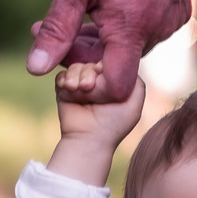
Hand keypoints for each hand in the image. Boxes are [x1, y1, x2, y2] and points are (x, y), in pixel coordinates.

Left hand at [28, 0, 196, 104]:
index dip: (89, 86)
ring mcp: (173, 17)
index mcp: (132, 26)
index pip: (115, 86)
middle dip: (85, 52)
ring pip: (132, 46)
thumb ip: (56, 29)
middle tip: (53, 25)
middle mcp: (160, 28)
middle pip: (119, 64)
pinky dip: (125, 22)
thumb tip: (34, 69)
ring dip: (103, 36)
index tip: (65, 65)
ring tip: (79, 5)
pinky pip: (148, 28)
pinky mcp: (180, 5)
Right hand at [46, 62, 146, 185]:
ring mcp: (80, 84)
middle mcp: (97, 80)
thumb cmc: (115, 122)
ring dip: (75, 76)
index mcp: (113, 80)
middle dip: (88, 71)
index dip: (104, 64)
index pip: (107, 58)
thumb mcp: (135, 99)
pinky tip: (69, 90)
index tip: (103, 77)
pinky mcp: (64, 89)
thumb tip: (122, 60)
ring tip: (78, 90)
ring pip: (75, 66)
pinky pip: (61, 75)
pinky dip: (64, 80)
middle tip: (88, 87)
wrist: (89, 139)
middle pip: (90, 60)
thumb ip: (135, 77)